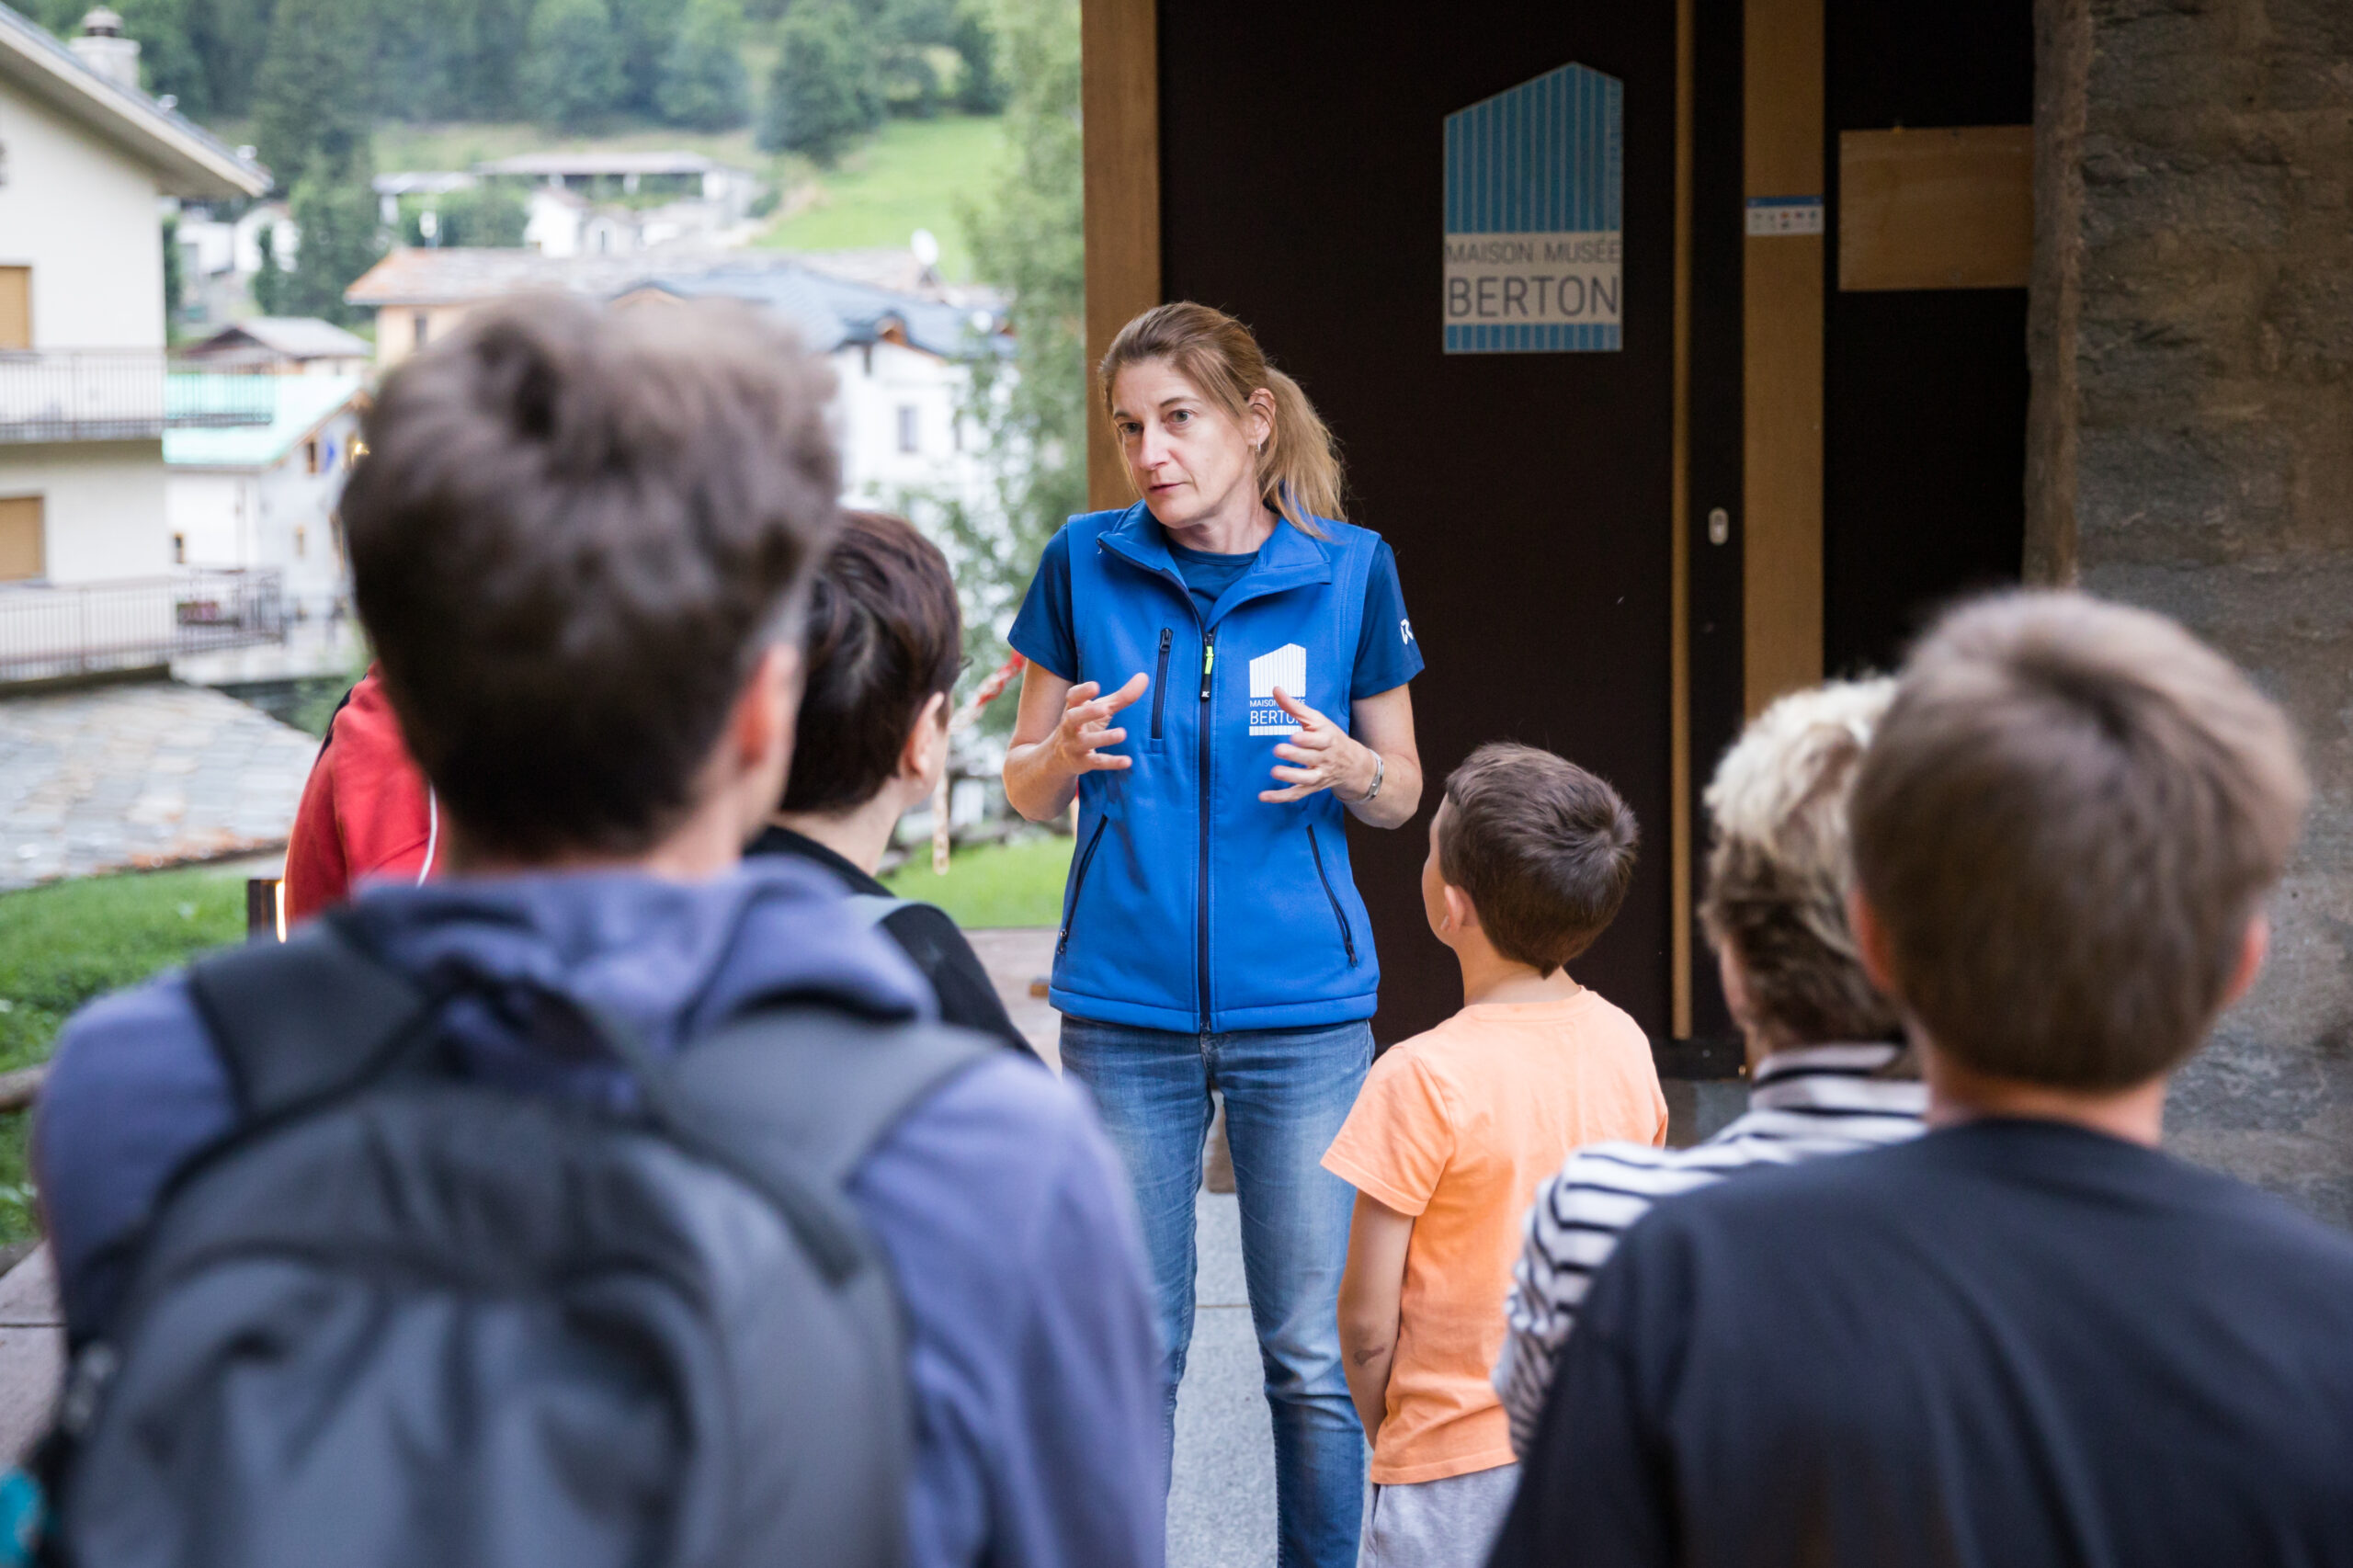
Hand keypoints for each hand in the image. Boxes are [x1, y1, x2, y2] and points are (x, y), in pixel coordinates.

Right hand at [1050, 673, 1148, 774]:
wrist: (1059, 757)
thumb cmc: (1086, 724)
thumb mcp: (1100, 709)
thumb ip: (1122, 696)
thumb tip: (1144, 677)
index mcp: (1074, 708)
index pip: (1073, 697)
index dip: (1082, 691)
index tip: (1095, 686)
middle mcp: (1070, 726)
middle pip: (1075, 717)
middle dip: (1088, 712)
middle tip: (1105, 709)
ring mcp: (1075, 745)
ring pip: (1087, 741)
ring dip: (1103, 738)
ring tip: (1122, 733)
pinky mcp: (1082, 762)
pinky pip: (1097, 762)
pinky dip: (1112, 762)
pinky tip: (1128, 761)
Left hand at [1259, 687, 1374, 803]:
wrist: (1352, 764)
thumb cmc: (1329, 737)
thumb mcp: (1317, 720)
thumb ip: (1295, 707)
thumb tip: (1275, 689)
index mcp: (1327, 740)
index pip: (1320, 741)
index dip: (1308, 740)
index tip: (1294, 736)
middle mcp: (1325, 759)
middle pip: (1312, 759)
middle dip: (1296, 756)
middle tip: (1278, 750)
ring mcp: (1319, 776)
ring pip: (1307, 780)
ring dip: (1291, 777)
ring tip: (1274, 772)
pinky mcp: (1311, 788)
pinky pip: (1296, 794)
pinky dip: (1280, 797)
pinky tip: (1264, 796)